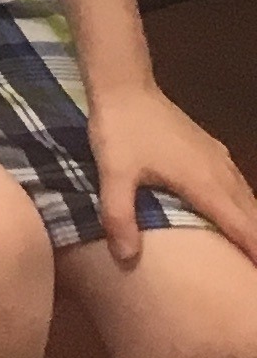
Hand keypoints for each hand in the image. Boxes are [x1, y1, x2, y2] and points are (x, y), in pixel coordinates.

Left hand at [89, 79, 256, 263]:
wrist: (124, 84)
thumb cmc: (120, 129)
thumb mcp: (113, 172)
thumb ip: (119, 214)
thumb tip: (125, 258)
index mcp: (206, 185)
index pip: (245, 229)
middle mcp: (222, 174)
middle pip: (254, 218)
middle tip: (253, 273)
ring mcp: (219, 159)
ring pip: (249, 200)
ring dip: (253, 226)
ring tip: (251, 250)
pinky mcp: (212, 149)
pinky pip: (239, 186)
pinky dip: (245, 207)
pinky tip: (235, 215)